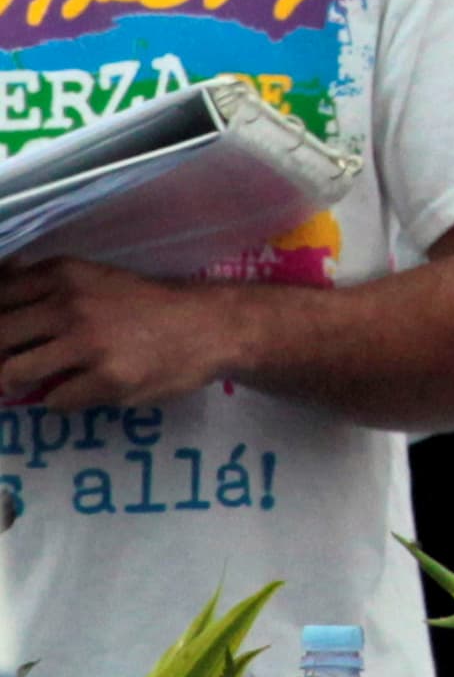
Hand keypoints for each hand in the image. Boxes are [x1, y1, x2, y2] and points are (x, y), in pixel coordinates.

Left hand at [0, 260, 245, 406]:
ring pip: (13, 374)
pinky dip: (63, 399)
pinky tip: (85, 388)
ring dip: (18, 382)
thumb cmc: (148, 304)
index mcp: (64, 274)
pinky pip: (54, 401)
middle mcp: (70, 305)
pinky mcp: (106, 380)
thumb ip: (45, 287)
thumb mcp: (94, 279)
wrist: (211, 326)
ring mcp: (87, 344)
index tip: (9, 335)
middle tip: (11, 364)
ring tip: (38, 381)